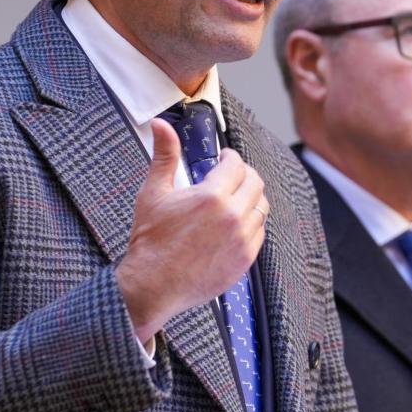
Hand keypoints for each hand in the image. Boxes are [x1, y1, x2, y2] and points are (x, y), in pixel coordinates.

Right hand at [115, 118, 267, 346]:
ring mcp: (242, 241)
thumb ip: (164, 156)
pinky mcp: (244, 261)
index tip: (223, 158)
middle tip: (231, 175)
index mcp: (211, 197)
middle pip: (255, 183)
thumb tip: (161, 125)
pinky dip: (251, 223)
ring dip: (250, 198)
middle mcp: (233, 217)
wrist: (152, 286)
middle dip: (244, 174)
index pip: (236, 165)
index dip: (230, 157)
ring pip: (261, 208)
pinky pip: (259, 233)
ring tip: (233, 199)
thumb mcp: (153, 193)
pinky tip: (234, 223)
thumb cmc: (150, 241)